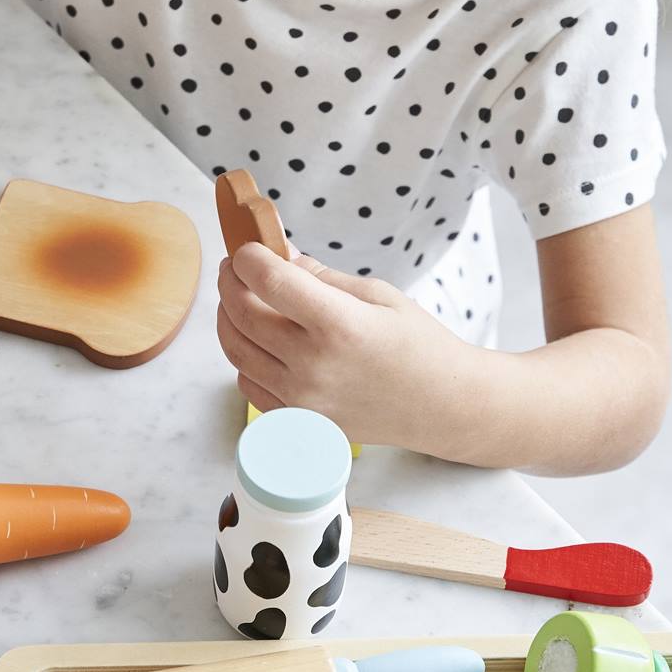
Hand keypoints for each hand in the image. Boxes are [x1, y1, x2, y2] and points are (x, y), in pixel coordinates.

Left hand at [216, 244, 462, 448]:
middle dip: (229, 281)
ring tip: (238, 299)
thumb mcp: (378, 295)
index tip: (247, 248)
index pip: (268, 280)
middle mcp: (314, 365)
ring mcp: (303, 400)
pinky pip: (249, 384)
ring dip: (228, 318)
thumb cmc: (418, 344)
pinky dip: (244, 357)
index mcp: (339, 325)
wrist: (444, 405)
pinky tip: (258, 341)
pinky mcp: (300, 423)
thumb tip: (279, 257)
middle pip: (242, 313)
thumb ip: (322, 276)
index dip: (248, 257)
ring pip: (236, 351)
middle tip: (235, 267)